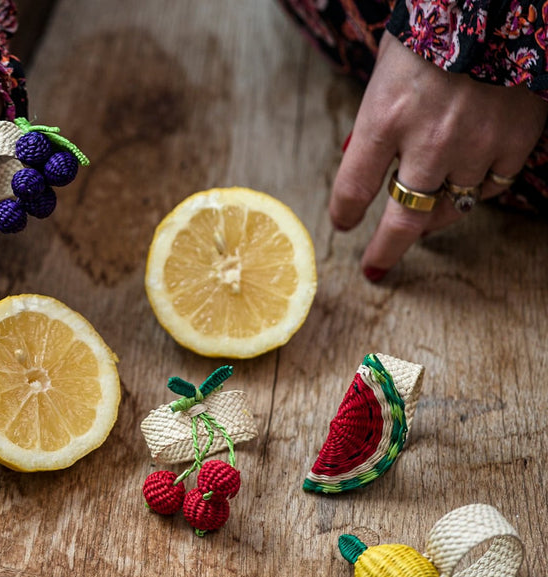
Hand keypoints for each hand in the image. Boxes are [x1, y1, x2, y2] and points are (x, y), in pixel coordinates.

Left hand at [331, 32, 547, 279]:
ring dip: (433, 217)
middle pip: (402, 220)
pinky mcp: (515, 139)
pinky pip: (490, 187)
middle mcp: (429, 140)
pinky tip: (466, 182)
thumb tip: (374, 169)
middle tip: (375, 267)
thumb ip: (378, 126)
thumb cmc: (432, 32)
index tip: (343, 224)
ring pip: (450, 208)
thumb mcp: (387, 76)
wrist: (498, 1)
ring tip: (425, 217)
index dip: (344, 214)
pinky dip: (475, 190)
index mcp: (385, 118)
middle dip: (385, 250)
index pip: (353, 188)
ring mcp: (476, 144)